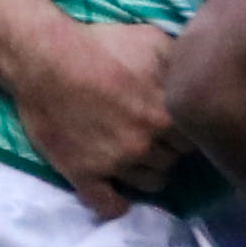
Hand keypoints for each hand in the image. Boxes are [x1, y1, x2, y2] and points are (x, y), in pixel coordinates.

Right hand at [14, 17, 178, 218]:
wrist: (44, 57)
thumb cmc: (100, 45)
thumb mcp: (153, 41)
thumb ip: (182, 64)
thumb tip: (201, 75)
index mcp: (167, 115)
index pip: (196, 137)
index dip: (186, 130)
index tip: (175, 124)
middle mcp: (145, 145)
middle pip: (174, 161)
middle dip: (167, 149)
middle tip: (153, 136)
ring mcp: (115, 164)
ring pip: (150, 184)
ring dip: (147, 172)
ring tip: (136, 157)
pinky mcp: (83, 174)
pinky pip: (108, 205)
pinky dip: (116, 204)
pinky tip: (118, 195)